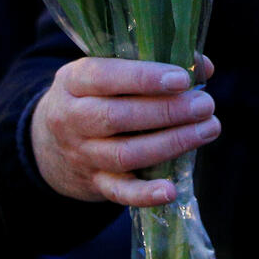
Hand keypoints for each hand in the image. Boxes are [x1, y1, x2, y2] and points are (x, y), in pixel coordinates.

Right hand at [31, 56, 217, 206]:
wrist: (50, 142)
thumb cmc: (96, 95)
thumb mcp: (109, 71)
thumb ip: (154, 64)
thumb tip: (203, 67)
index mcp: (74, 81)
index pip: (105, 77)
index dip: (144, 78)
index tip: (182, 79)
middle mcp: (72, 118)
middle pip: (118, 117)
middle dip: (167, 111)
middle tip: (205, 105)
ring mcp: (82, 154)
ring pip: (125, 154)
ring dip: (171, 143)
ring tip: (208, 129)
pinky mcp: (95, 183)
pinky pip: (119, 192)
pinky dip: (145, 195)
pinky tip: (171, 191)